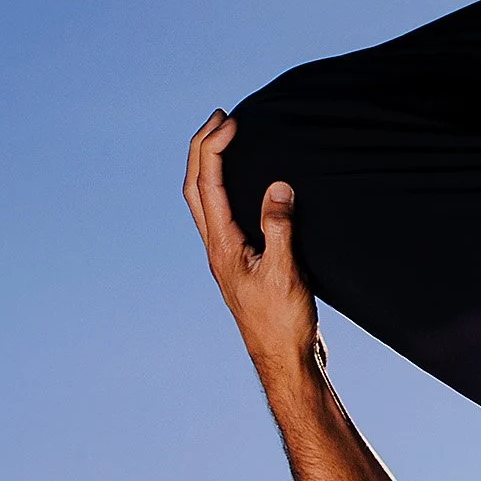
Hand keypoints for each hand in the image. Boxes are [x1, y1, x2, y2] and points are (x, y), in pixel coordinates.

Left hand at [182, 113, 320, 385]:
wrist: (284, 362)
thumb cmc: (284, 324)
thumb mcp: (286, 273)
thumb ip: (280, 228)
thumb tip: (278, 186)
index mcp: (222, 246)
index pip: (207, 184)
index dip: (214, 147)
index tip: (232, 121)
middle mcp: (216, 248)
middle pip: (194, 187)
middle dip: (202, 148)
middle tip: (221, 119)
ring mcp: (226, 257)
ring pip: (203, 201)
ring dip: (208, 166)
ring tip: (226, 142)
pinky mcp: (241, 264)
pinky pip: (221, 215)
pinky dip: (224, 189)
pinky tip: (244, 187)